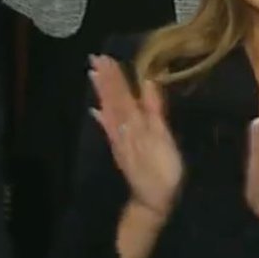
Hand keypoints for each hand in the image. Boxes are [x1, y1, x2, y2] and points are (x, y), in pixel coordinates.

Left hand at [89, 55, 182, 221]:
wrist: (152, 200)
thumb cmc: (164, 170)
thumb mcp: (164, 138)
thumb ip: (154, 109)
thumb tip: (147, 82)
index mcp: (135, 121)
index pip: (123, 93)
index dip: (115, 75)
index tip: (105, 57)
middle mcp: (123, 127)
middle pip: (113, 99)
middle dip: (105, 79)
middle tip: (94, 58)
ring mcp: (119, 139)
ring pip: (108, 110)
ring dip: (102, 92)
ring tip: (93, 74)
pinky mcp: (119, 150)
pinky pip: (108, 129)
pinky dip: (101, 118)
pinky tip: (95, 109)